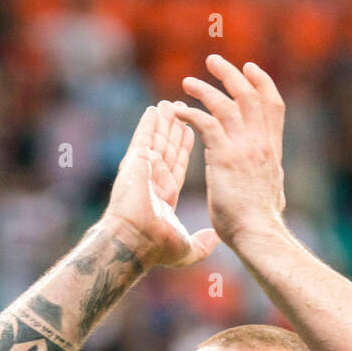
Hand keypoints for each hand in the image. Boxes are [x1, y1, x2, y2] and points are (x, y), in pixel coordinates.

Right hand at [101, 100, 219, 269]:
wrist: (135, 242)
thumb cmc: (156, 247)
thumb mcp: (186, 248)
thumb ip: (202, 243)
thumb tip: (216, 239)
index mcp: (166, 195)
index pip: (179, 165)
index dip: (185, 148)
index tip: (192, 131)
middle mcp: (154, 180)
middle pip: (168, 148)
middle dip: (175, 129)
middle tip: (182, 107)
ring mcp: (143, 170)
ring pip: (158, 140)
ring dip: (165, 121)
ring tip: (172, 102)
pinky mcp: (135, 163)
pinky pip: (144, 137)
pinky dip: (149, 123)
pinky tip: (154, 109)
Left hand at [173, 55, 286, 248]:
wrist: (259, 234)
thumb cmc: (261, 223)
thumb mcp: (271, 192)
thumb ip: (268, 178)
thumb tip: (271, 182)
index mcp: (272, 150)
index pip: (272, 105)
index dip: (262, 83)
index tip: (250, 68)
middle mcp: (261, 143)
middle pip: (249, 95)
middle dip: (230, 74)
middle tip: (212, 61)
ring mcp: (244, 148)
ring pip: (226, 104)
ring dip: (204, 89)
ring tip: (186, 83)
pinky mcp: (225, 157)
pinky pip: (206, 124)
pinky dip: (190, 114)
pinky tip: (177, 112)